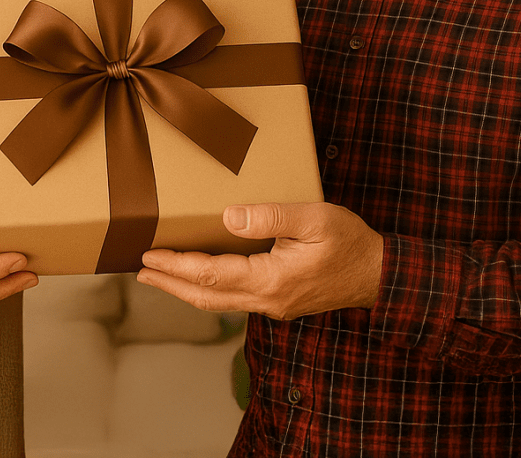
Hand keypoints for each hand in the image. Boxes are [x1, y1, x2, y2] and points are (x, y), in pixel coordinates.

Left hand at [137, 202, 382, 320]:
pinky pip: (233, 298)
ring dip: (185, 287)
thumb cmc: (350, 243)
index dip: (175, 266)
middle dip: (170, 284)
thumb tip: (229, 217)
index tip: (148, 256)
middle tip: (139, 271)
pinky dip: (208, 287)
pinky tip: (200, 275)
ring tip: (159, 274)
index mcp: (271, 280)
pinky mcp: (278, 301)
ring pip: (218, 301)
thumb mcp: (313, 218)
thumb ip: (270, 216)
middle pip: (205, 296)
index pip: (210, 274)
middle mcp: (267, 300)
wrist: (380, 275)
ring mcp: (272, 305)